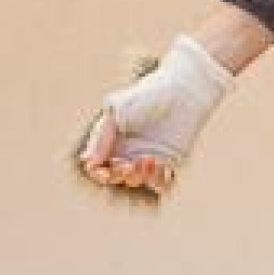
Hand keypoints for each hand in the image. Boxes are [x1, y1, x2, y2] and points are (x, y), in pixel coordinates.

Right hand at [77, 35, 235, 197]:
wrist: (184, 91)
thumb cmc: (148, 96)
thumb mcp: (118, 111)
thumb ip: (102, 136)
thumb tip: (89, 161)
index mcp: (112, 140)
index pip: (98, 166)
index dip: (99, 173)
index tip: (107, 172)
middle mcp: (128, 150)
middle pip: (116, 177)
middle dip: (120, 175)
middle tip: (129, 164)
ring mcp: (149, 156)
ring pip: (138, 181)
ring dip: (141, 177)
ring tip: (150, 160)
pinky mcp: (170, 160)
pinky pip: (162, 183)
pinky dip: (160, 181)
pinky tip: (164, 167)